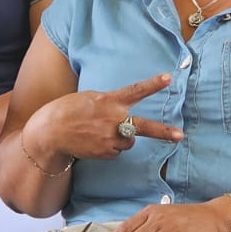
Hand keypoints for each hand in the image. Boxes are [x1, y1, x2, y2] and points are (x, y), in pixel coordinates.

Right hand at [26, 73, 184, 160]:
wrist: (50, 133)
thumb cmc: (68, 110)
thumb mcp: (90, 98)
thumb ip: (109, 103)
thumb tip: (122, 113)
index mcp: (109, 101)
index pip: (135, 91)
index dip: (153, 84)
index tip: (168, 78)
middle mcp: (113, 120)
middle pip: (144, 127)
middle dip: (163, 132)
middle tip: (180, 135)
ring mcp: (110, 139)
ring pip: (128, 141)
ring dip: (121, 137)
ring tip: (100, 132)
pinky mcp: (105, 153)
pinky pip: (116, 150)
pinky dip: (110, 147)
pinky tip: (95, 141)